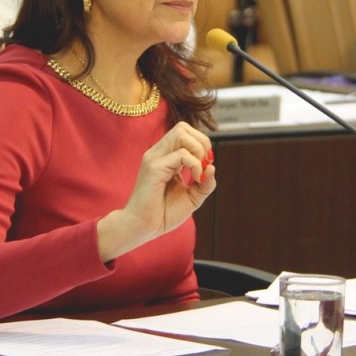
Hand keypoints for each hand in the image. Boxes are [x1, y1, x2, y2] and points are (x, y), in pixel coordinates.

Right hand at [97, 122, 215, 261]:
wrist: (143, 228)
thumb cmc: (164, 214)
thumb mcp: (192, 197)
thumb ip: (205, 183)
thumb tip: (212, 166)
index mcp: (166, 157)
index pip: (186, 133)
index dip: (202, 144)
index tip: (206, 167)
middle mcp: (158, 153)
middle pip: (183, 127)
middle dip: (202, 141)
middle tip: (205, 164)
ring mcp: (154, 158)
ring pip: (181, 132)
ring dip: (198, 150)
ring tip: (199, 171)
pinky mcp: (154, 167)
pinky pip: (181, 154)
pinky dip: (195, 164)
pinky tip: (195, 179)